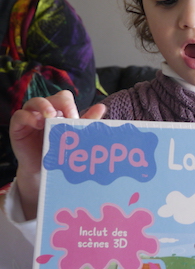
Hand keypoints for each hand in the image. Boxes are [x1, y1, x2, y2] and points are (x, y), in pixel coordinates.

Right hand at [9, 90, 105, 219]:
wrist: (43, 171)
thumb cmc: (59, 151)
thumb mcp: (73, 137)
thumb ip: (86, 122)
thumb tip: (102, 107)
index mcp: (59, 110)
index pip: (65, 98)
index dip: (70, 105)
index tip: (75, 119)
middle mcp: (45, 110)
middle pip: (53, 97)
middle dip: (62, 105)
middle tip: (68, 119)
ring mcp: (30, 116)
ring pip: (35, 101)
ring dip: (44, 107)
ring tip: (49, 117)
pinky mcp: (18, 125)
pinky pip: (20, 115)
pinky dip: (29, 117)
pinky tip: (38, 124)